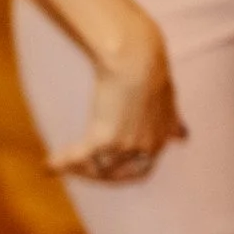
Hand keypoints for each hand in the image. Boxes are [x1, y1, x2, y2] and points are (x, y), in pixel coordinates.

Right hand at [52, 21, 185, 181]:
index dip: (123, 171)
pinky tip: (49, 166)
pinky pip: (79, 157)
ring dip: (79, 169)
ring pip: (99, 168)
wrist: (137, 57)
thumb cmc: (151, 68)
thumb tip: (184, 134)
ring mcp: (126, 145)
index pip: (142, 168)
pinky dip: (62, 163)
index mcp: (161, 137)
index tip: (108, 168)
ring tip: (61, 164)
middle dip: (100, 176)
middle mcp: (146, 147)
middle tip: (82, 171)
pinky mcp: (105, 139)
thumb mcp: (168, 99)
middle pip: (119, 174)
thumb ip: (172, 120)